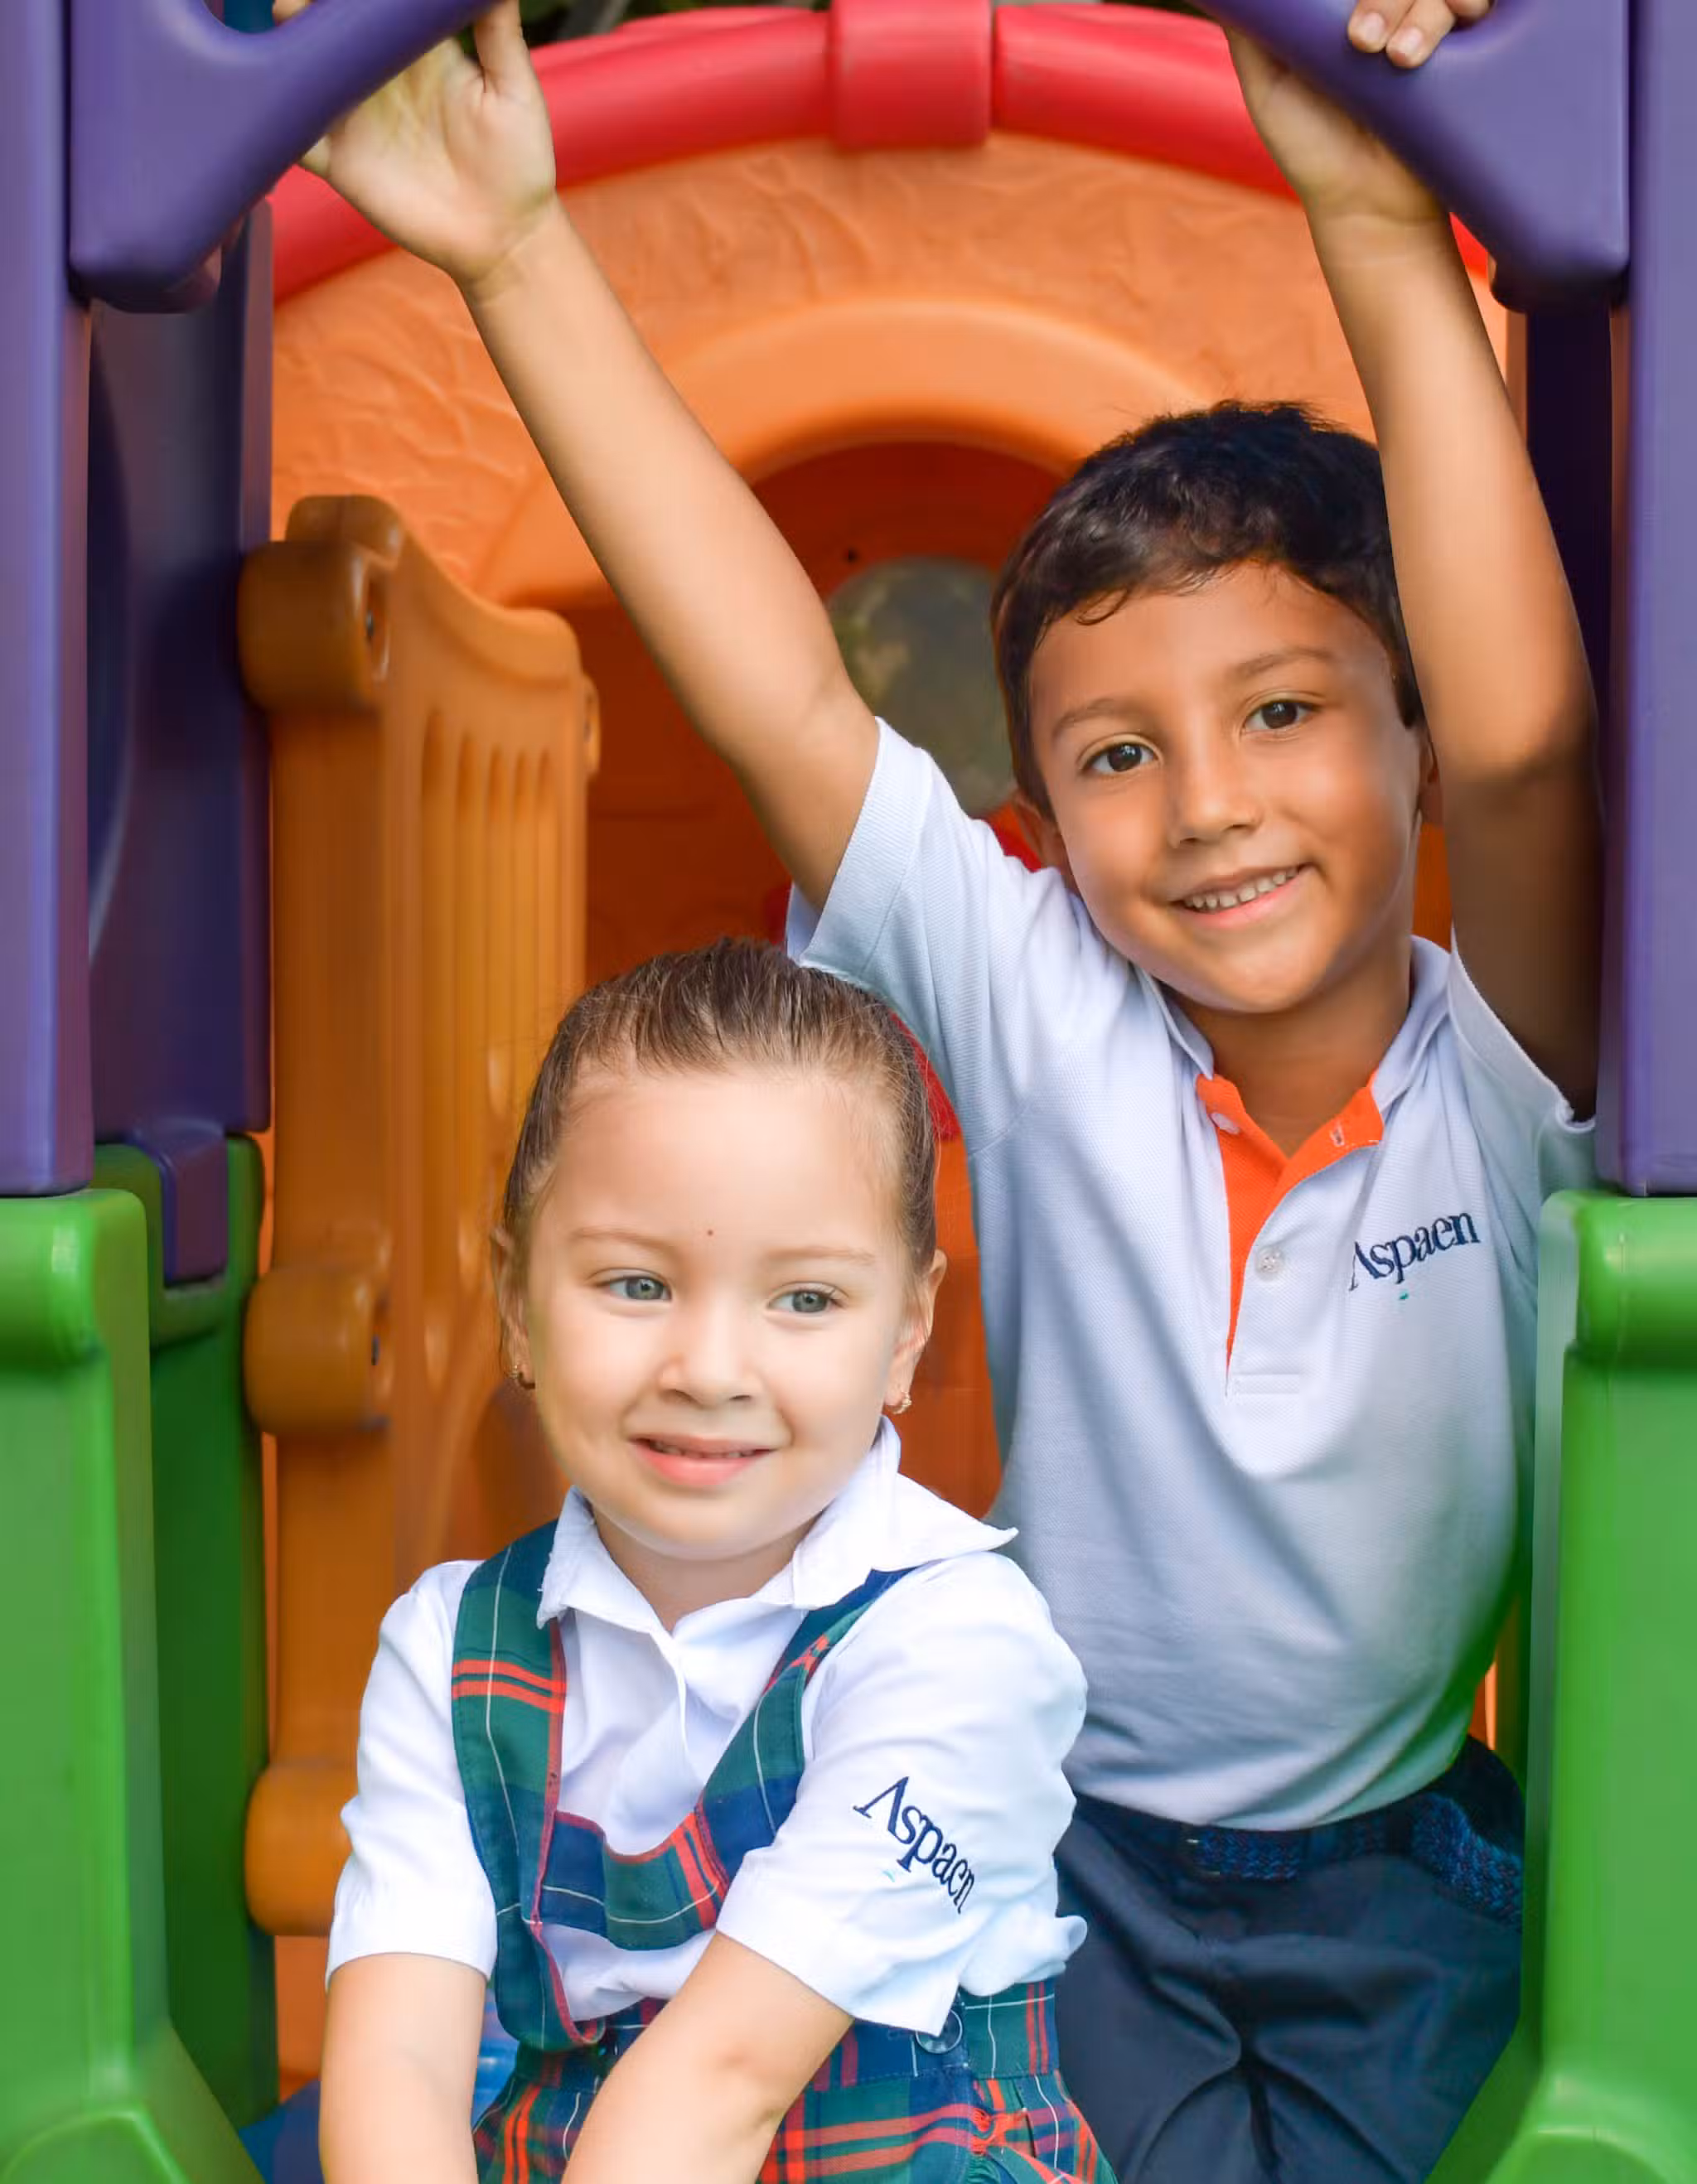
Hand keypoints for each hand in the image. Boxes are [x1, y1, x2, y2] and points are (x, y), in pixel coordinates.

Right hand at [274, 0, 556, 294]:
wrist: (504, 238)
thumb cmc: (518, 164)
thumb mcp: (515, 90)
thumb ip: (498, 31)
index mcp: (415, 52)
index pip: (371, 9)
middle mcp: (377, 79)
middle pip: (326, 32)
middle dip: (304, 8)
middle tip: (300, 3)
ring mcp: (354, 119)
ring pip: (302, 74)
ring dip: (282, 50)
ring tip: (283, 31)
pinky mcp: (339, 161)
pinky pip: (293, 135)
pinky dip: (275, 118)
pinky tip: (269, 99)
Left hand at [1226, 2, 1490, 232]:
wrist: (1366, 205)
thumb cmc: (1313, 148)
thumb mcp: (1268, 87)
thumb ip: (1254, 33)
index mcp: (1345, 8)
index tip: (1347, 24)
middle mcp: (1390, 7)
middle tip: (1361, 44)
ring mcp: (1429, 21)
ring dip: (1421, 10)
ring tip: (1397, 60)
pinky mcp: (1468, 44)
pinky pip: (1477, 2)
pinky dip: (1465, 4)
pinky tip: (1456, 25)